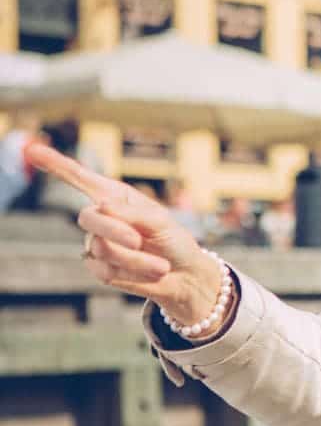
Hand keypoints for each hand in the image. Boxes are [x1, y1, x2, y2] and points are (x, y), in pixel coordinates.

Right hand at [27, 143, 224, 324]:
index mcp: (116, 197)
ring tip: (160, 264)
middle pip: (88, 218)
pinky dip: (133, 272)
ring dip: (136, 259)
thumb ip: (131, 213)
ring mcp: (97, 243)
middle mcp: (102, 217)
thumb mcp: (160, 221)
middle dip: (114, 230)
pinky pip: (105, 270)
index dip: (55, 164)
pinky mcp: (100, 268)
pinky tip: (149, 272)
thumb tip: (102, 208)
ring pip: (101, 248)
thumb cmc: (173, 241)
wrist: (184, 275)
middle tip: (138, 241)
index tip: (32, 150)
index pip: (81, 179)